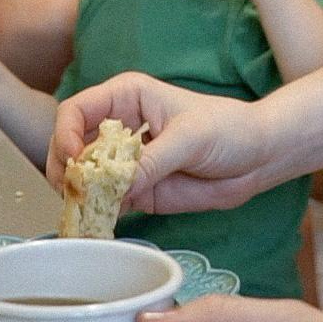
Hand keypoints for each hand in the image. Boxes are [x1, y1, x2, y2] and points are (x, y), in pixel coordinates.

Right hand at [49, 73, 269, 213]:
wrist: (257, 158)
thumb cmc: (228, 129)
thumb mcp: (191, 138)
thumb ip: (154, 161)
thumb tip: (119, 184)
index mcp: (126, 97)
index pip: (77, 110)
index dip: (66, 134)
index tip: (76, 160)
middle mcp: (118, 127)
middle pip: (71, 146)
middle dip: (66, 170)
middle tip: (73, 193)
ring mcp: (125, 162)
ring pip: (84, 178)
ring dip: (78, 196)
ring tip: (84, 212)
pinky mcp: (136, 191)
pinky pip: (106, 203)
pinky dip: (98, 214)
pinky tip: (99, 224)